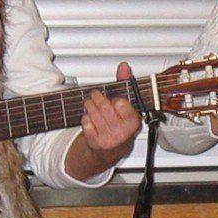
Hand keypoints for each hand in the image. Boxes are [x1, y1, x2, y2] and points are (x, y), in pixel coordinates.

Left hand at [63, 63, 144, 180]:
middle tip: (95, 95)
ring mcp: (108, 138)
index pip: (120, 102)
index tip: (115, 101)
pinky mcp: (95, 142)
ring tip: (90, 103)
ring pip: (92, 112)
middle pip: (103, 106)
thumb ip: (126, 84)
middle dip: (96, 98)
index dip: (115, 100)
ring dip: (89, 105)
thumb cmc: (121, 124)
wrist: (112, 150)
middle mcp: (121, 132)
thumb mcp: (128, 107)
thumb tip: (123, 66)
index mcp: (133, 122)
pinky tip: (90, 118)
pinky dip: (85, 117)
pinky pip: (85, 122)